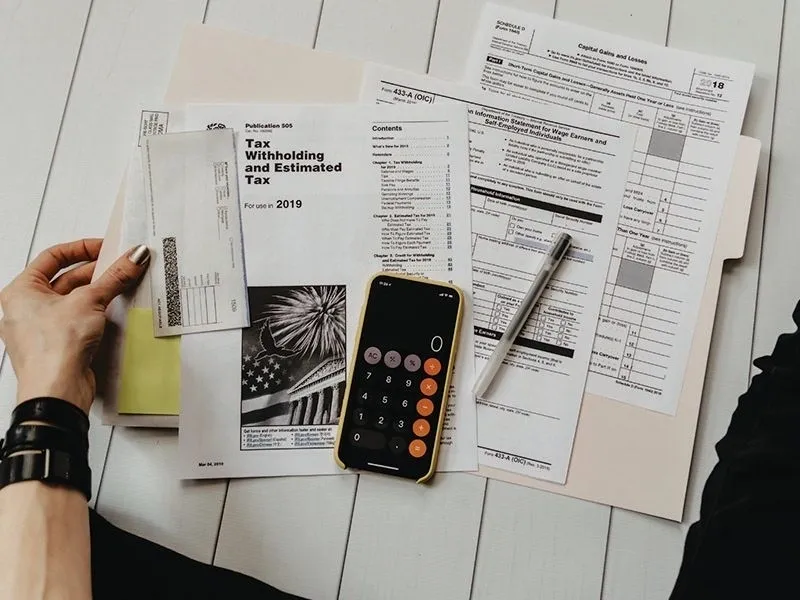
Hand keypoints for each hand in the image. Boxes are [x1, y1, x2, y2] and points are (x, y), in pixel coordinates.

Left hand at [0, 239, 149, 413]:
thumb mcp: (89, 301)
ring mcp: (42, 328)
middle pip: (66, 278)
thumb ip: (114, 277)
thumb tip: (132, 258)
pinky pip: (79, 319)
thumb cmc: (52, 350)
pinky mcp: (59, 344)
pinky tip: (113, 309)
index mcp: (20, 291)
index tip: (106, 248)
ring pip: (74, 300)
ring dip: (99, 292)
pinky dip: (97, 312)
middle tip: (122, 266)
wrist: (56, 391)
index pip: (53, 257)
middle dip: (96, 272)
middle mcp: (27, 308)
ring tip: (122, 285)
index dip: (81, 248)